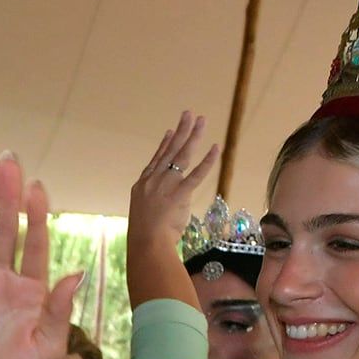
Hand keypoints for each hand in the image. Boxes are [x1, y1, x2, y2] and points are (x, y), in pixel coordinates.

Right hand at [0, 155, 85, 358]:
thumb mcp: (48, 347)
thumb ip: (60, 310)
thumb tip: (76, 272)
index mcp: (32, 290)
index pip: (35, 243)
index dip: (36, 215)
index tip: (37, 186)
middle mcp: (3, 280)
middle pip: (6, 229)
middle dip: (8, 195)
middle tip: (9, 160)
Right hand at [128, 111, 218, 245]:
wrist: (146, 243)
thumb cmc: (145, 236)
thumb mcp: (144, 215)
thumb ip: (155, 204)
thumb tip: (164, 206)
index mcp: (142, 185)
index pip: (156, 160)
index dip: (164, 144)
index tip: (170, 131)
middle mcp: (153, 181)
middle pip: (169, 151)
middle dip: (180, 131)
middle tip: (188, 115)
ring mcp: (165, 186)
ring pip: (182, 156)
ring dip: (193, 136)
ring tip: (202, 121)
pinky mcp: (179, 194)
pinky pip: (196, 174)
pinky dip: (207, 161)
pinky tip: (216, 148)